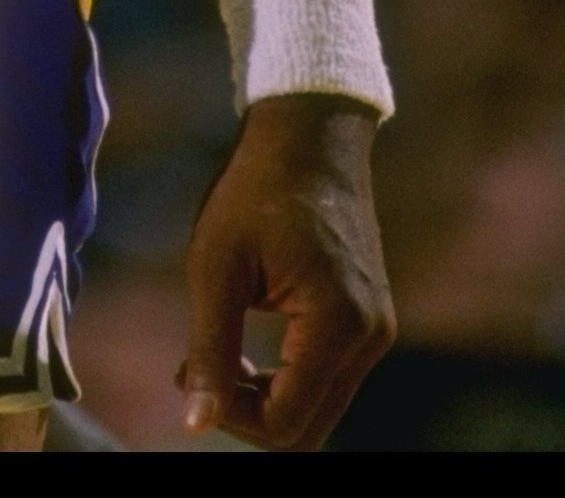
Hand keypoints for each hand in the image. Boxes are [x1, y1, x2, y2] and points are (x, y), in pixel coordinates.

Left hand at [178, 94, 393, 450]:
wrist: (309, 134)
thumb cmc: (254, 189)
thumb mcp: (217, 265)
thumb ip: (210, 349)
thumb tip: (193, 424)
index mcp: (337, 324)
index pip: (287, 422)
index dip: (232, 416)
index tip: (188, 372)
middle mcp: (369, 337)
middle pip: (309, 429)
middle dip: (249, 415)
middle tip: (198, 369)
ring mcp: (376, 330)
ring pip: (320, 407)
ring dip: (267, 398)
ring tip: (218, 355)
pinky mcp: (369, 321)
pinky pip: (328, 379)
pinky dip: (288, 378)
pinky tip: (247, 346)